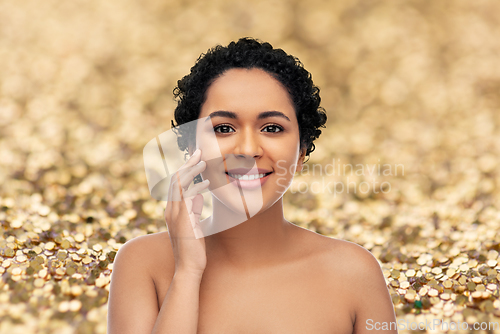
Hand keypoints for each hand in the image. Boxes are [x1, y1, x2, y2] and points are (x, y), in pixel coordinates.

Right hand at [164, 148, 209, 277]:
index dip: (185, 169)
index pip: (175, 184)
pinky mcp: (182, 219)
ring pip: (179, 184)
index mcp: (172, 211)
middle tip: (199, 152)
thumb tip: (197, 198)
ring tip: (204, 161)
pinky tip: (207, 184)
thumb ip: (193, 210)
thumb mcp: (194, 224)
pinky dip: (196, 187)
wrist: (188, 268)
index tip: (195, 160)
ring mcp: (174, 214)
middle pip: (175, 179)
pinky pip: (187, 197)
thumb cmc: (193, 249)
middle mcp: (170, 210)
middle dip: (187, 164)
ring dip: (191, 171)